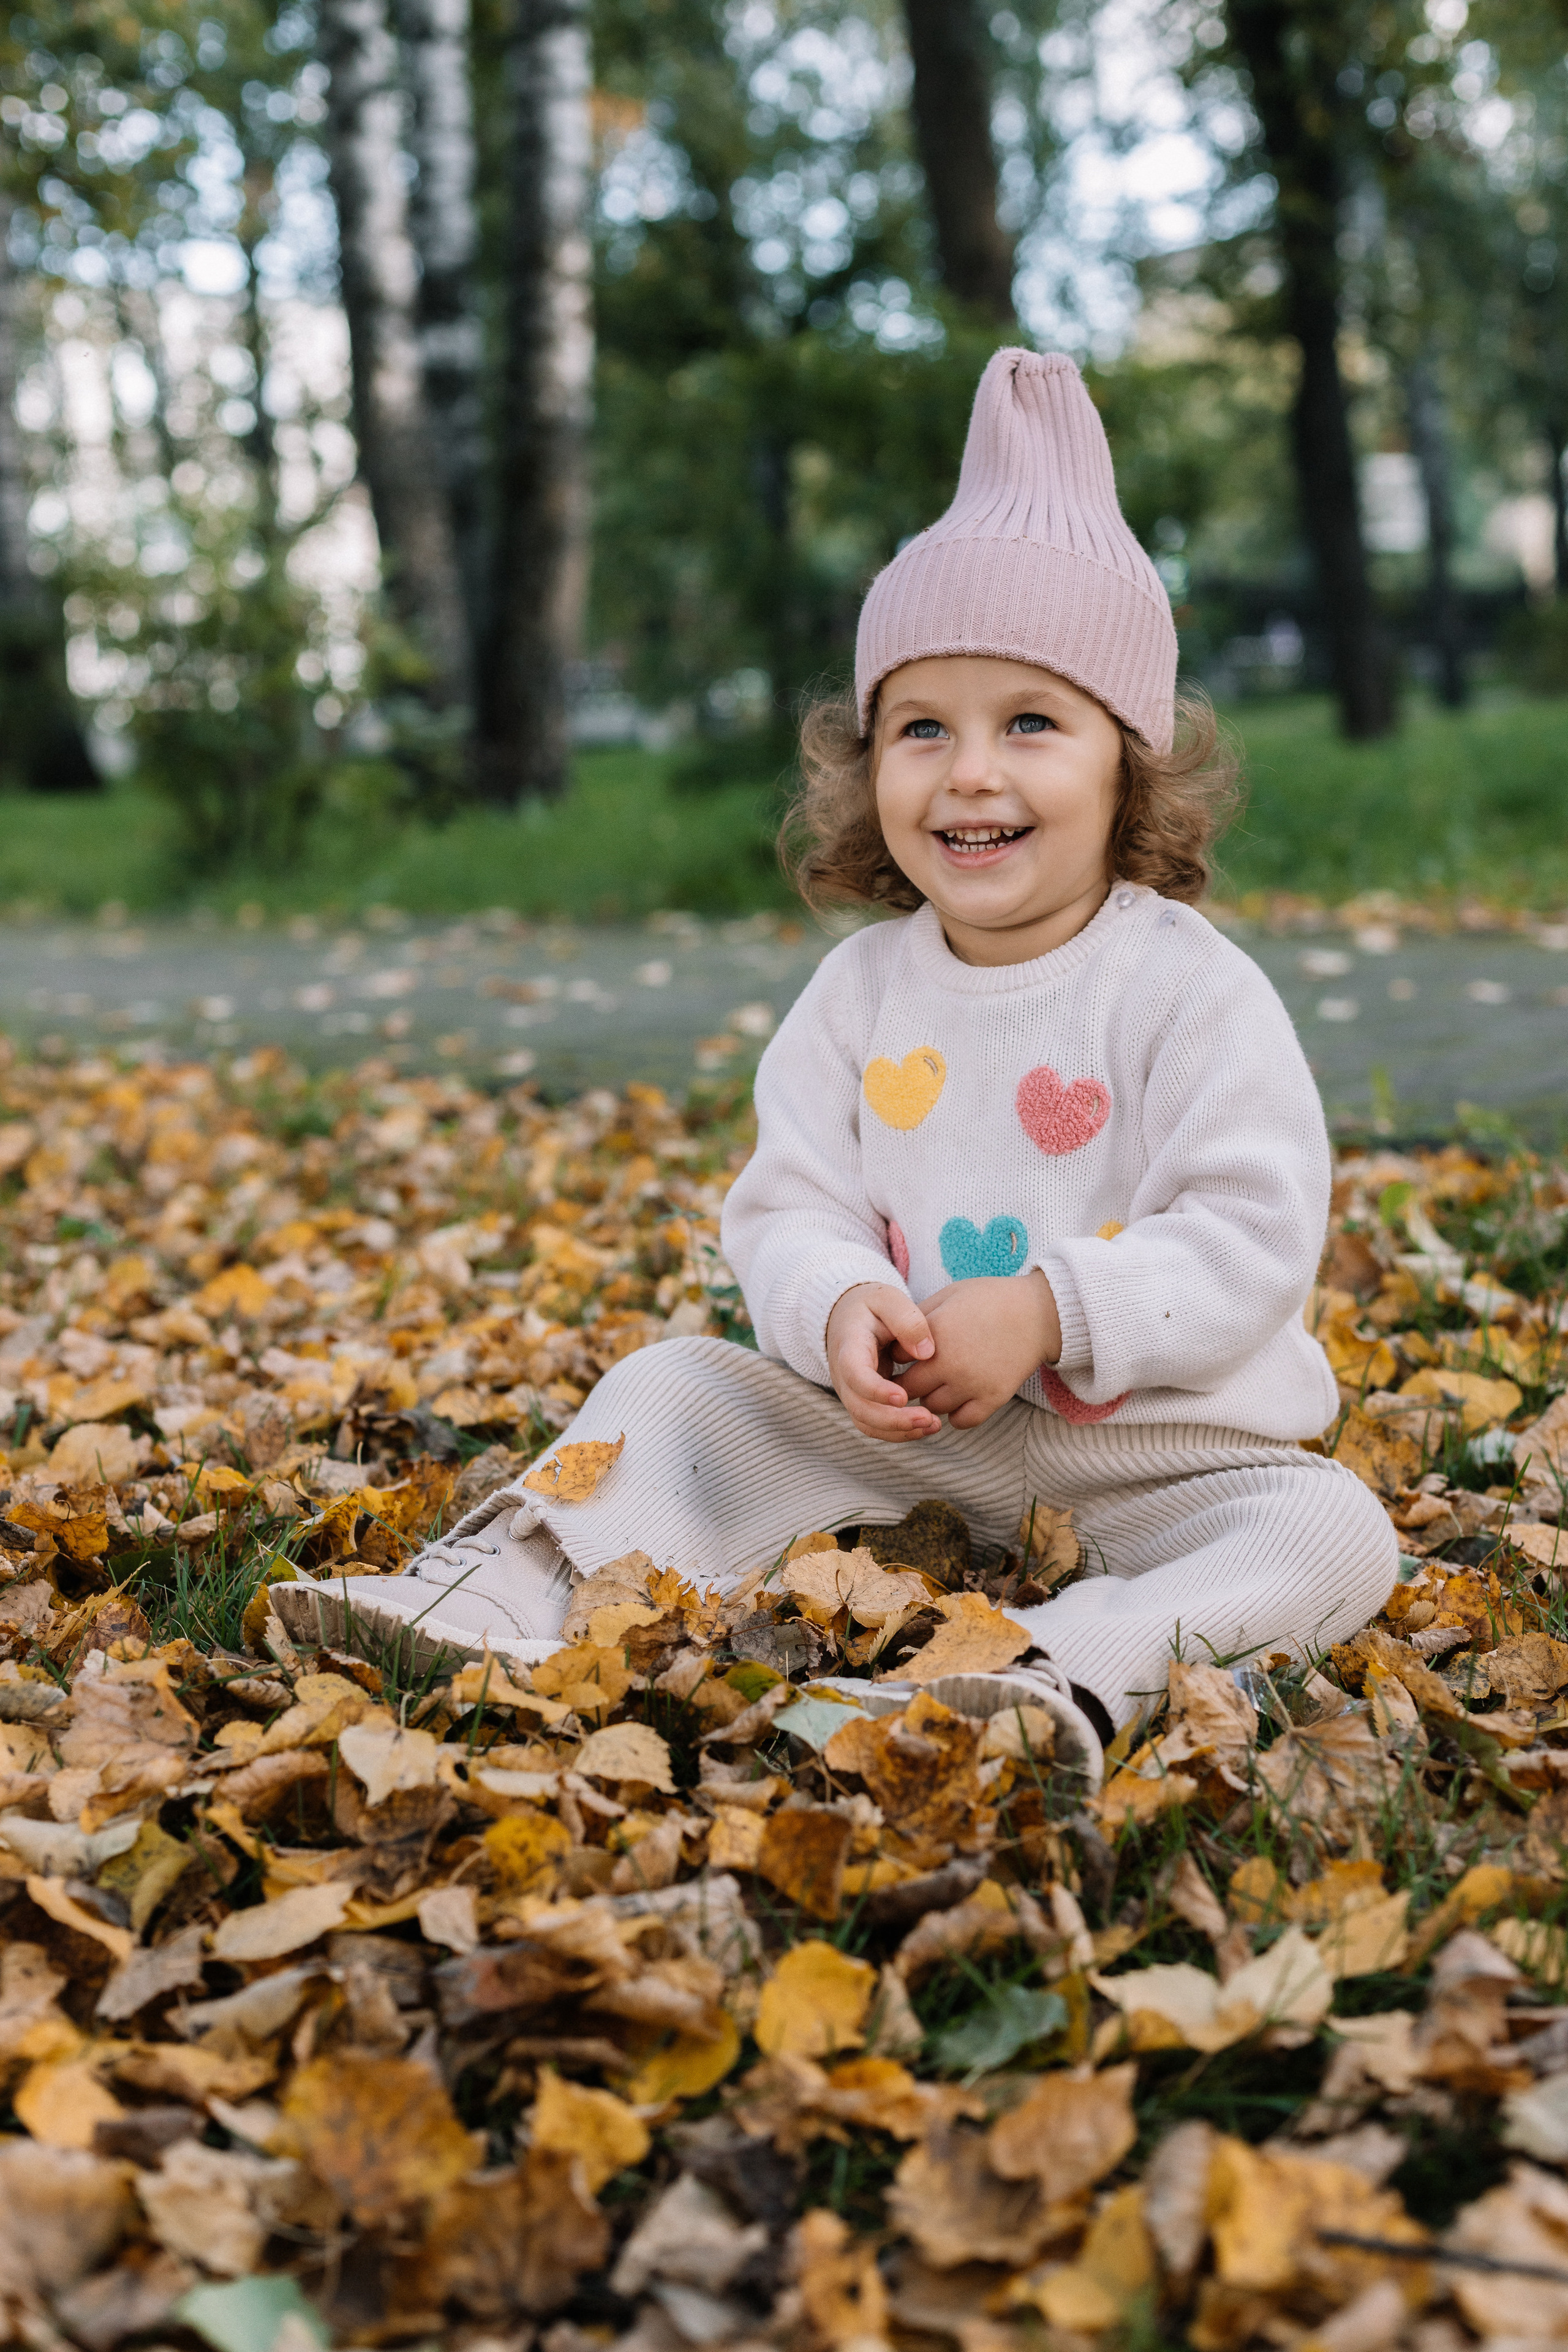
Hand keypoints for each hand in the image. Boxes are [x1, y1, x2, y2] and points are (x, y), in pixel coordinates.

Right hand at [826, 1282, 941, 1441]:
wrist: (849, 1317)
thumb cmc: (871, 1307)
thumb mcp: (887, 1299)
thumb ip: (907, 1320)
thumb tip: (926, 1353)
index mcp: (849, 1347)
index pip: (854, 1375)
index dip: (876, 1390)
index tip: (903, 1397)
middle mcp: (844, 1376)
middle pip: (860, 1408)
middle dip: (894, 1420)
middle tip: (928, 1418)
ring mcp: (852, 1392)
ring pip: (868, 1423)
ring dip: (899, 1430)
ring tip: (933, 1425)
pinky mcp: (863, 1402)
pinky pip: (876, 1425)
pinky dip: (899, 1431)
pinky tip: (927, 1426)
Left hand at [899, 1270, 1060, 1427]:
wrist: (1038, 1313)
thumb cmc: (991, 1299)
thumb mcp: (949, 1296)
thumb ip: (918, 1317)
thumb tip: (894, 1338)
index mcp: (934, 1333)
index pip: (896, 1358)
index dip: (898, 1357)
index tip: (905, 1355)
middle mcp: (949, 1362)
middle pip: (909, 1389)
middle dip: (910, 1382)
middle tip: (918, 1374)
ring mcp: (971, 1383)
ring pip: (932, 1407)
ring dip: (932, 1398)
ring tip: (941, 1384)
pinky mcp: (992, 1398)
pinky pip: (961, 1421)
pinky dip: (956, 1414)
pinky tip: (960, 1398)